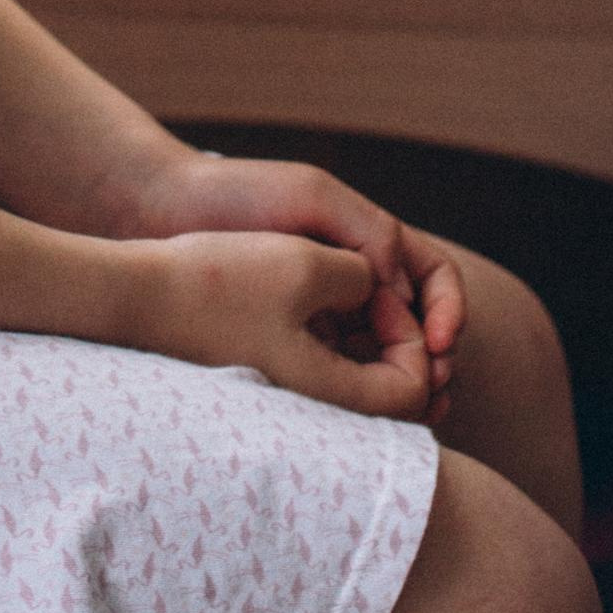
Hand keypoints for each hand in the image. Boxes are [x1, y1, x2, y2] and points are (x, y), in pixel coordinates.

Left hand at [124, 150, 463, 422]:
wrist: (164, 214)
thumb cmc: (238, 193)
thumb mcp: (312, 194)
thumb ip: (367, 229)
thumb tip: (401, 289)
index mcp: (368, 242)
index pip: (434, 280)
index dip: (448, 312)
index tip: (437, 345)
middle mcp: (352, 280)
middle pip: (417, 331)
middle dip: (434, 364)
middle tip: (434, 399)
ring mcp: (323, 314)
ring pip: (382, 362)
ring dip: (403, 391)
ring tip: (408, 418)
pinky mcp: (291, 343)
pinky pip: (339, 377)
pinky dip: (358, 399)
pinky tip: (357, 419)